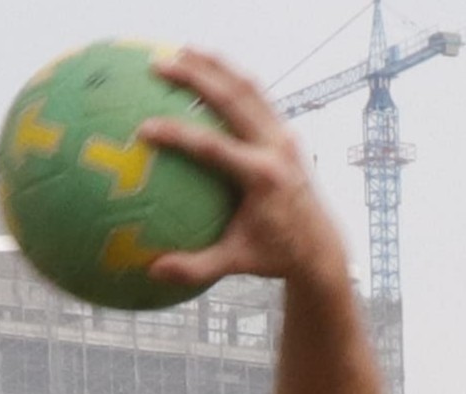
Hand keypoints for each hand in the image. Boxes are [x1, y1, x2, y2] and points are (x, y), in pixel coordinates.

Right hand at [139, 51, 349, 293]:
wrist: (320, 244)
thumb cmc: (274, 255)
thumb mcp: (236, 263)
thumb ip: (196, 267)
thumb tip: (153, 271)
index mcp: (264, 179)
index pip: (215, 149)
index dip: (179, 136)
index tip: (144, 128)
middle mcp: (277, 150)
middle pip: (233, 101)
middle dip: (195, 79)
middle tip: (158, 65)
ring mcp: (284, 136)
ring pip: (247, 88)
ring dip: (214, 66)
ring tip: (181, 51)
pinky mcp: (285, 131)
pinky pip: (255, 96)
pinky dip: (230, 78)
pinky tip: (204, 68)